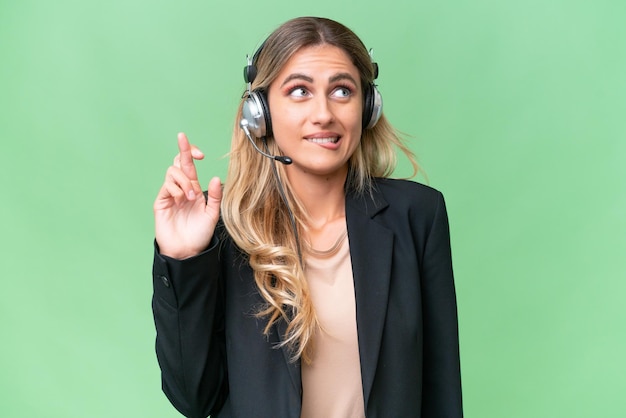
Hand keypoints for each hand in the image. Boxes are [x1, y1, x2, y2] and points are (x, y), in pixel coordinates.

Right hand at [154, 133, 221, 258]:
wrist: (187, 251)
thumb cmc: (200, 234)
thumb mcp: (212, 214)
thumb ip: (215, 196)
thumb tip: (216, 177)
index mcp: (194, 188)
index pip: (189, 165)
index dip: (191, 154)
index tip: (201, 153)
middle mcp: (181, 188)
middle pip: (178, 162)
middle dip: (184, 150)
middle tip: (193, 150)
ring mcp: (170, 194)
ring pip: (173, 172)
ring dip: (185, 181)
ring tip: (191, 197)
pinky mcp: (161, 202)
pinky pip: (167, 186)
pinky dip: (176, 189)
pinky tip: (182, 200)